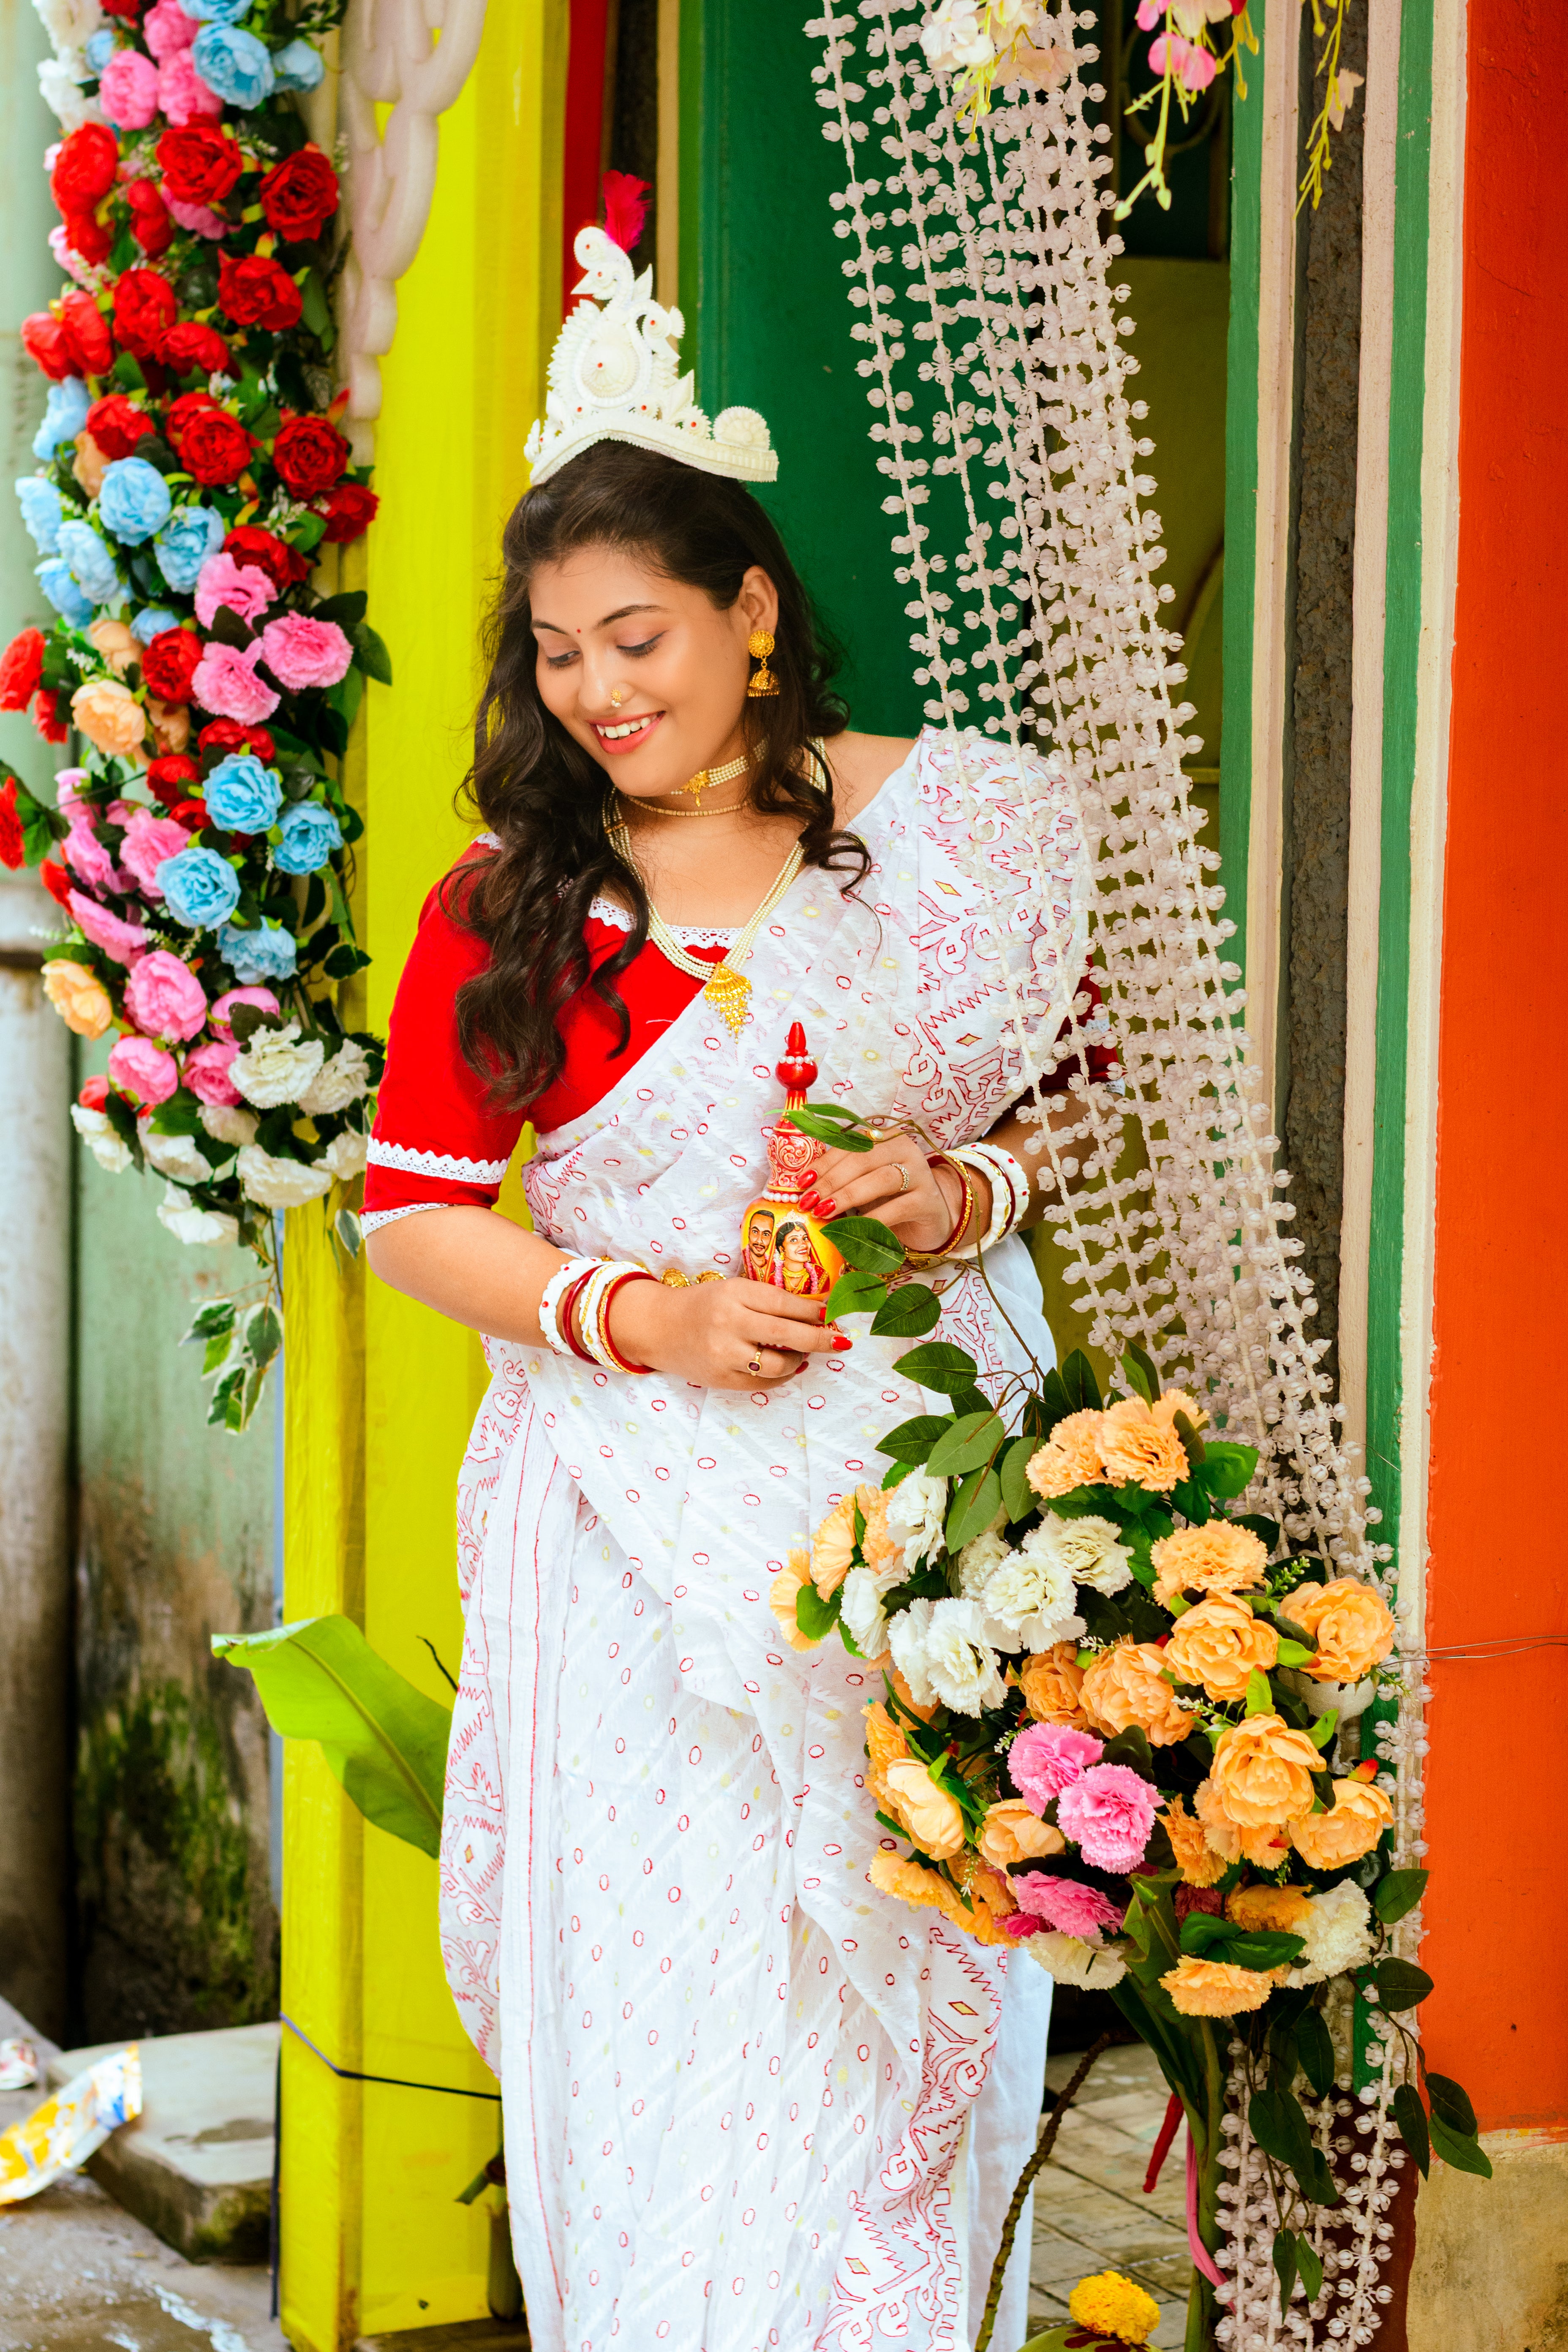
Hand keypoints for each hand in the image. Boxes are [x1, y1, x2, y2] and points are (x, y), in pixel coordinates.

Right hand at [609, 1274, 848, 1391]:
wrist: (658, 1327)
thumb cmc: (702, 1305)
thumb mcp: (732, 1290)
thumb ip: (767, 1300)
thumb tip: (816, 1313)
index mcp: (733, 1293)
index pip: (783, 1303)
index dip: (813, 1311)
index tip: (833, 1313)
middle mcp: (728, 1323)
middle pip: (786, 1334)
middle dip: (820, 1338)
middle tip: (841, 1340)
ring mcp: (724, 1354)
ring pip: (778, 1364)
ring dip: (800, 1359)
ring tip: (805, 1353)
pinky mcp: (721, 1379)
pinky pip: (763, 1383)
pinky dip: (783, 1376)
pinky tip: (789, 1366)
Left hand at [800, 1134, 991, 1255]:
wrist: (932, 1217)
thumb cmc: (891, 1198)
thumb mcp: (865, 1182)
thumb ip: (843, 1177)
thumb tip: (804, 1187)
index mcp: (885, 1137)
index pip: (850, 1146)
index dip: (824, 1163)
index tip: (802, 1182)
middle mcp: (905, 1149)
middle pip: (862, 1160)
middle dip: (831, 1181)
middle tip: (808, 1201)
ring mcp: (920, 1173)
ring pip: (880, 1180)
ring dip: (847, 1196)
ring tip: (823, 1212)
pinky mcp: (928, 1200)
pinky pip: (896, 1208)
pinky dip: (872, 1219)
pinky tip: (852, 1229)